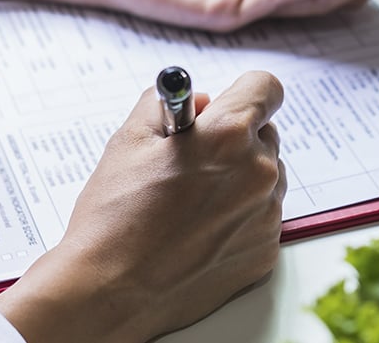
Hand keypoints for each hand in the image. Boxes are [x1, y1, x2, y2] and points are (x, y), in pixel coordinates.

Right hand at [0, 71, 286, 342]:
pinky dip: (239, 218)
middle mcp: (258, 172)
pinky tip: (200, 231)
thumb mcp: (129, 140)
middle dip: (234, 139)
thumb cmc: (115, 218)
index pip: (265, 88)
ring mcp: (266, 215)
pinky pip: (262, 218)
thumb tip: (199, 103)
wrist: (111, 291)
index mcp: (228, 135)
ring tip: (192, 202)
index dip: (244, 92)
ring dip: (240, 179)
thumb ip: (167, 106)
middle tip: (194, 160)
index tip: (231, 102)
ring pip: (266, 177)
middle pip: (264, 134)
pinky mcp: (266, 251)